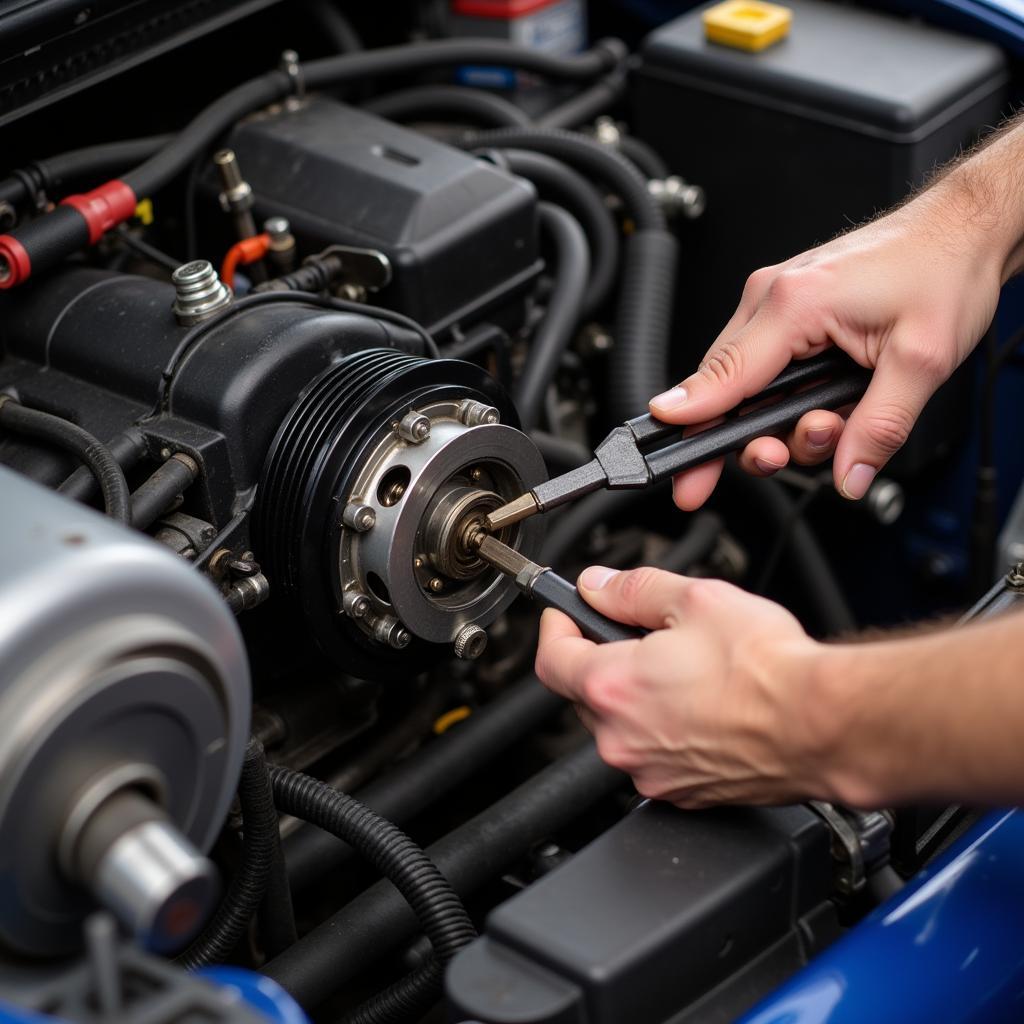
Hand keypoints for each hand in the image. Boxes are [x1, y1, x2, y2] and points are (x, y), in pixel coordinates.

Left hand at [534, 565, 828, 807]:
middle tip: (642, 635)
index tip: (565, 612)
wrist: (823, 725)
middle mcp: (622, 738)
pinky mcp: (682, 793)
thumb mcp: (695, 600)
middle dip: (604, 660)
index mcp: (614, 687)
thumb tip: (598, 586)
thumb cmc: (768, 669)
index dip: (555, 627)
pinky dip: (665, 730)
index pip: (550, 658)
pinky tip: (703, 707)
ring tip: (686, 672)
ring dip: (637, 697)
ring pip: (622, 726)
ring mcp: (651, 772)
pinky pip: (654, 755)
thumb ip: (633, 590)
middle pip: (585, 693)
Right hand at [650, 188, 1004, 509]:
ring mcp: (776, 304)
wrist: (963, 230)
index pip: (726, 374)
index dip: (691, 414)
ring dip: (783, 423)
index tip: (660, 435)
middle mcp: (772, 298)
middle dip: (748, 438)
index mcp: (795, 303)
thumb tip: (848, 475)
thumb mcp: (922, 360)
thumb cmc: (942, 270)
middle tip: (772, 461)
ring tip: (833, 426)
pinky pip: (765, 371)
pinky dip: (789, 401)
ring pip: (746, 386)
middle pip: (724, 388)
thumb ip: (878, 427)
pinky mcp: (787, 313)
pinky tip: (828, 407)